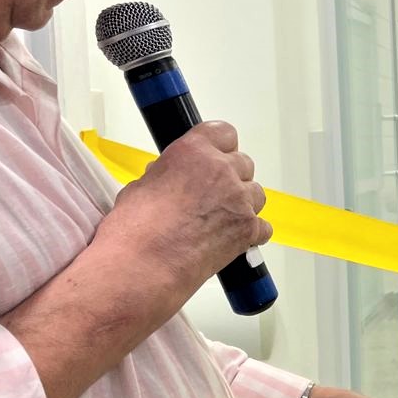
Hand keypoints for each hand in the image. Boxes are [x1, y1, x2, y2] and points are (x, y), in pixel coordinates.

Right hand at [94, 120, 268, 301]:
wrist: (144, 265)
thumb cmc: (135, 229)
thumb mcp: (142, 185)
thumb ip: (168, 174)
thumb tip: (172, 180)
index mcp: (194, 151)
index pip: (223, 132)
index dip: (221, 146)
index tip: (218, 155)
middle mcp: (221, 170)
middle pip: (243, 164)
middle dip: (231, 177)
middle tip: (213, 195)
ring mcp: (239, 199)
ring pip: (256, 193)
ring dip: (242, 203)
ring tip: (219, 219)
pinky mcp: (248, 228)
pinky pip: (262, 227)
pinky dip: (251, 233)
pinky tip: (232, 239)